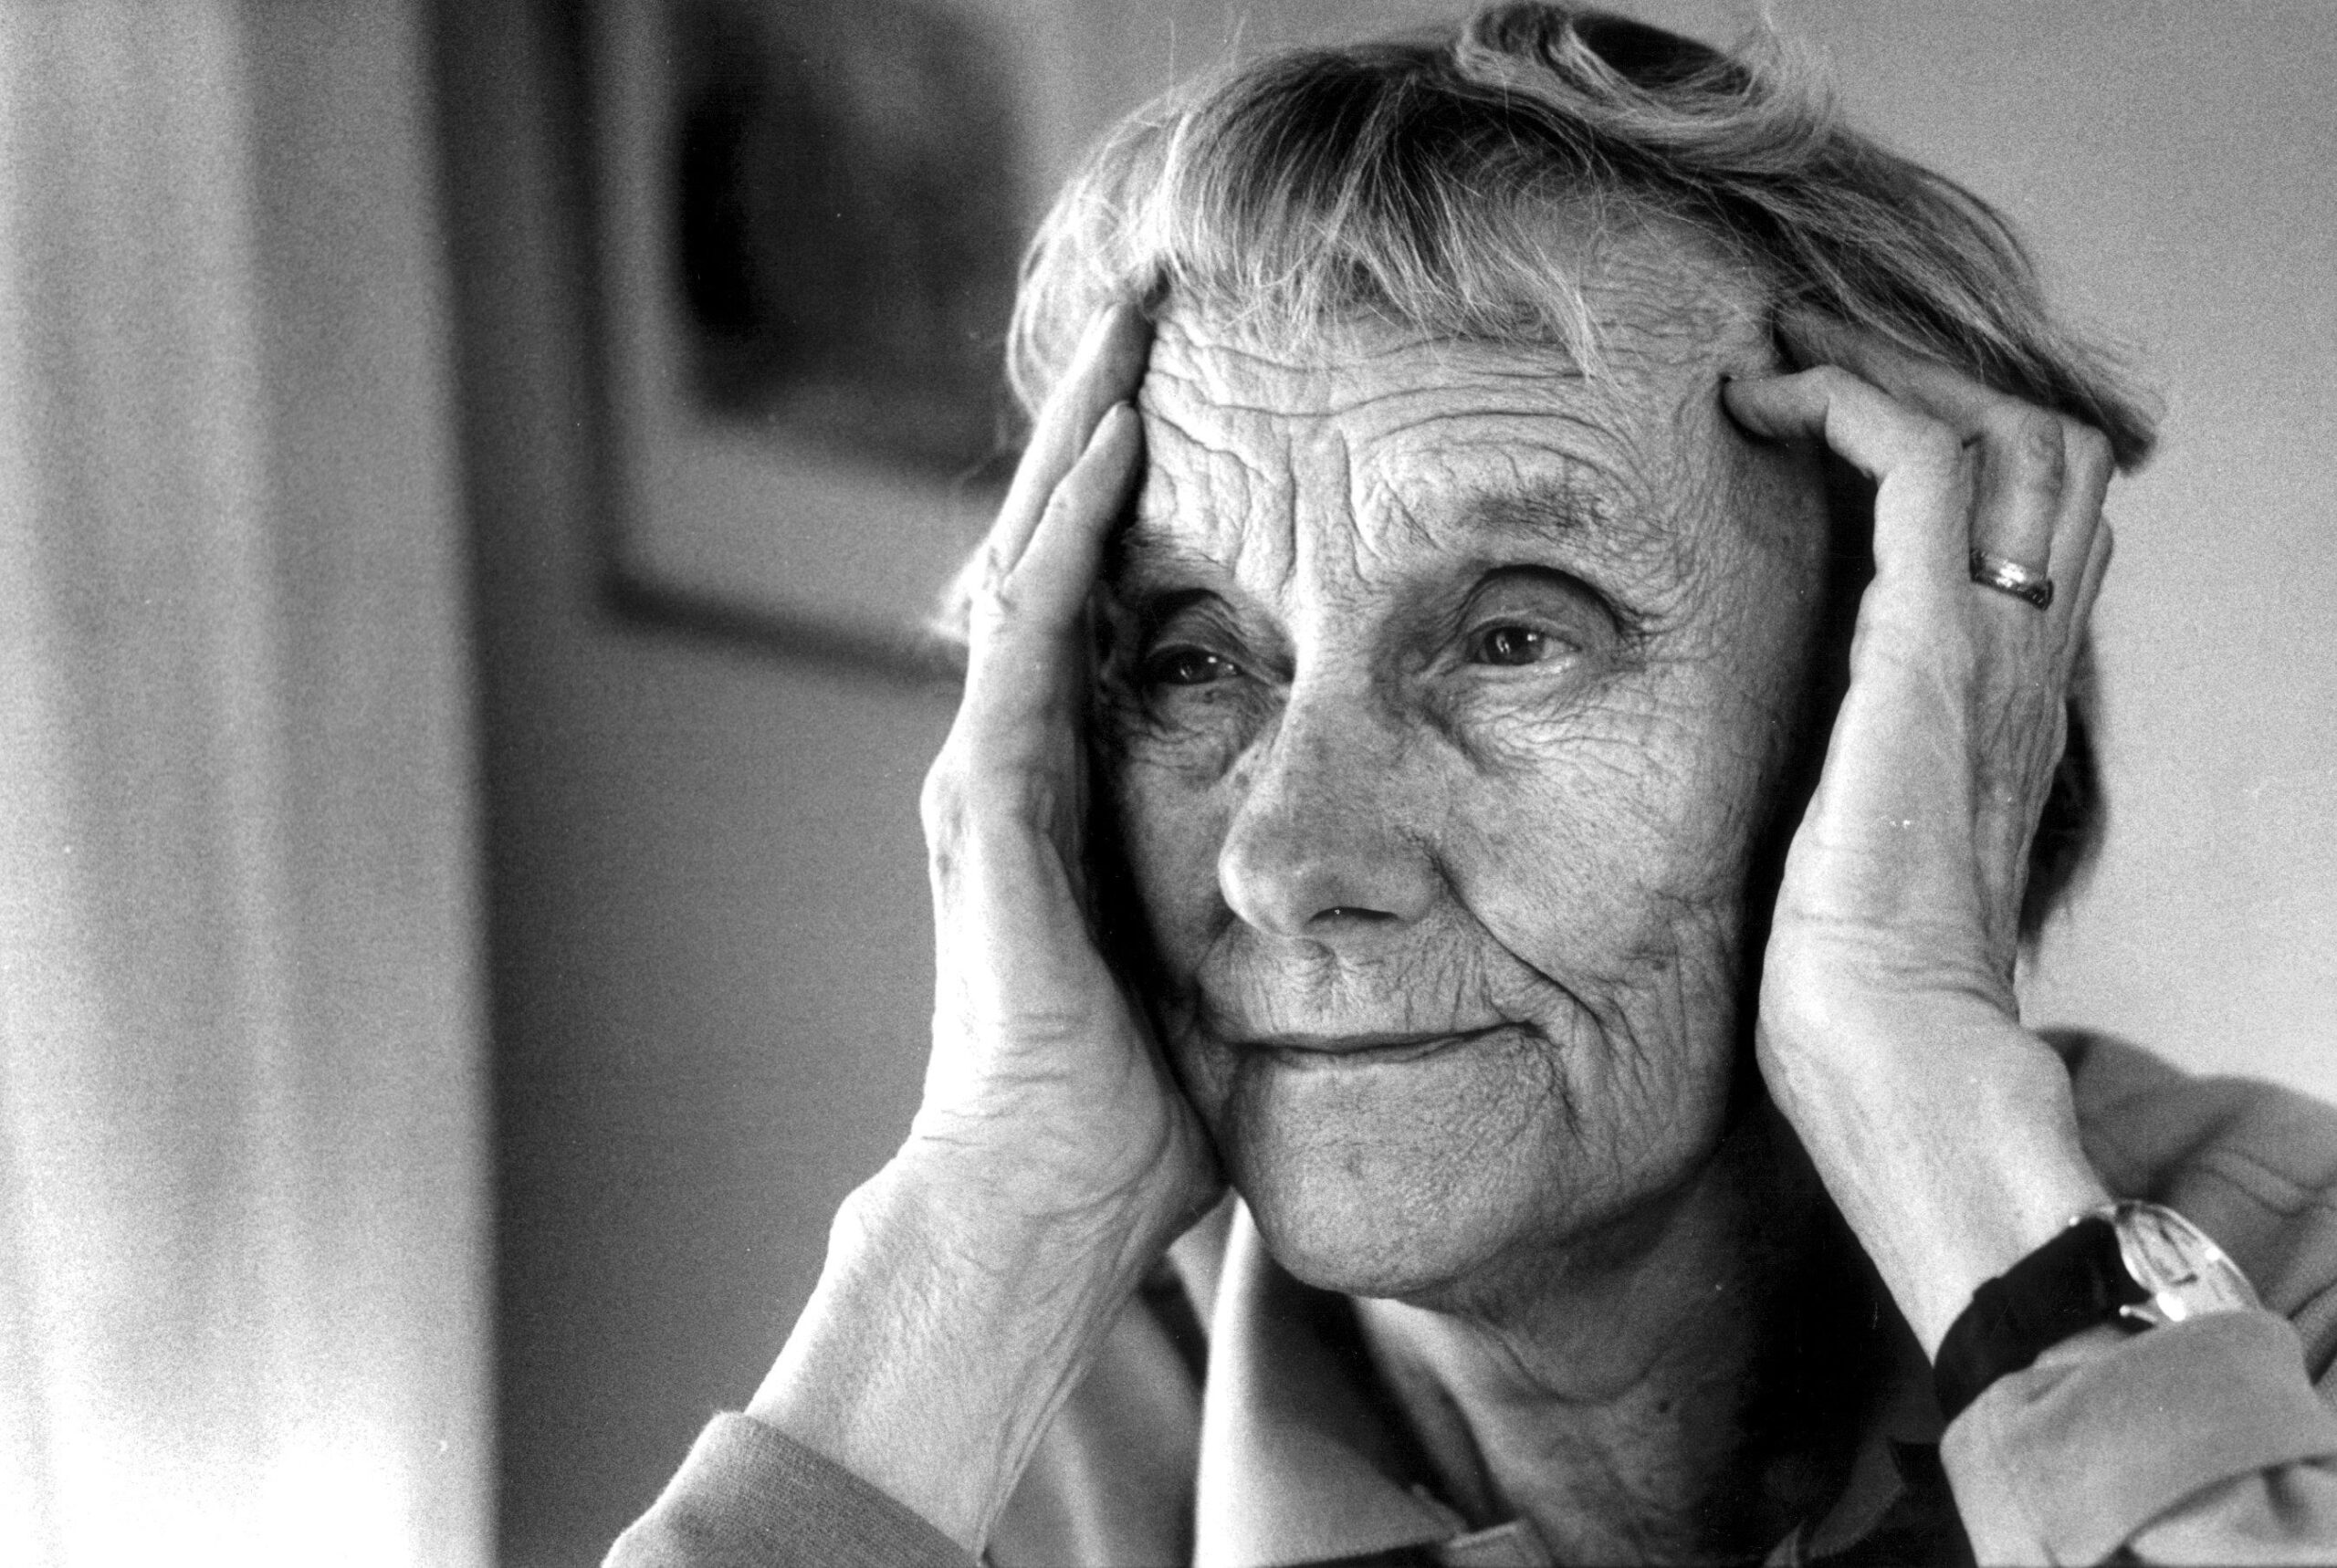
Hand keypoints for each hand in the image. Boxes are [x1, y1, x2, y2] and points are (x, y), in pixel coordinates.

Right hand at [910, 301, 1221, 1244]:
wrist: (1046, 1198)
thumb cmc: (1135, 1106)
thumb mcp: (1205, 962)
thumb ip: (1239, 887)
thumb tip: (1334, 869)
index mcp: (1060, 789)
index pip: (1092, 600)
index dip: (1131, 493)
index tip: (1196, 396)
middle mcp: (1008, 759)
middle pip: (1050, 548)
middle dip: (1100, 422)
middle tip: (1152, 306)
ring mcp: (989, 772)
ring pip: (1031, 559)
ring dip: (1084, 437)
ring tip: (1135, 326)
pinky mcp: (994, 802)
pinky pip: (1033, 635)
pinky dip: (1073, 533)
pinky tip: (1124, 444)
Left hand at [1723, 319, 2115, 1350]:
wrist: (1895, 1065)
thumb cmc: (1857, 996)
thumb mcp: (1860, 853)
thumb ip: (1858, 784)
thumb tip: (1787, 766)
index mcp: (2005, 705)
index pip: (2034, 518)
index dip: (1950, 432)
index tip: (1822, 405)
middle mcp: (2021, 664)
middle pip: (2044, 448)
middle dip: (1924, 371)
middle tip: (1804, 348)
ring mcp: (1990, 655)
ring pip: (2007, 433)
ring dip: (1889, 367)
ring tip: (1783, 354)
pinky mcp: (1929, 657)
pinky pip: (1925, 473)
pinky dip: (1853, 405)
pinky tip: (1766, 403)